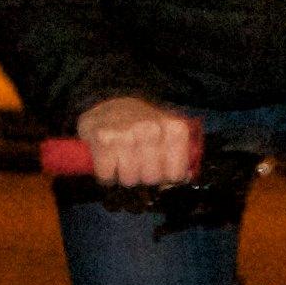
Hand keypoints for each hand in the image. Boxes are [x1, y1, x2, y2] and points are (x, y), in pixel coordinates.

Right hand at [77, 95, 201, 187]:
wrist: (109, 104)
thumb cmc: (143, 127)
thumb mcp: (169, 135)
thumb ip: (180, 159)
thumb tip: (182, 179)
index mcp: (174, 129)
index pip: (175, 175)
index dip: (165, 176)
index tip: (159, 166)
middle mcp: (152, 129)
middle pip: (151, 178)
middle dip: (143, 176)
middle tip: (137, 161)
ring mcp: (126, 133)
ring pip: (129, 179)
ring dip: (124, 175)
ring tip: (122, 159)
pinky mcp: (103, 138)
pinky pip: (107, 176)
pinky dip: (106, 173)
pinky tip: (108, 159)